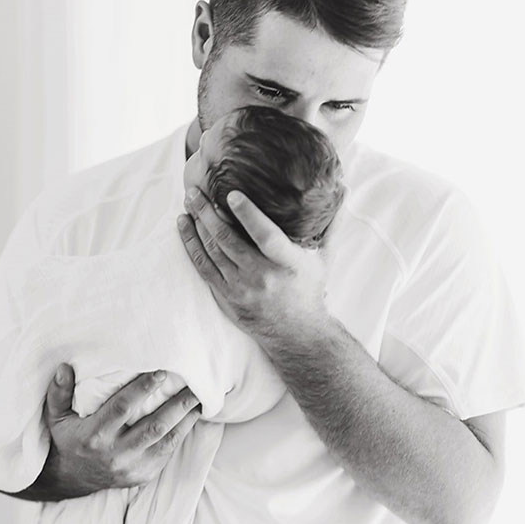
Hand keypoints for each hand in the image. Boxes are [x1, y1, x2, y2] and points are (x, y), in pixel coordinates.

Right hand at [42, 364, 200, 494]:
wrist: (71, 479)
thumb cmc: (67, 439)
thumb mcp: (55, 416)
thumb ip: (59, 392)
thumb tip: (65, 368)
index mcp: (94, 435)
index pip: (122, 408)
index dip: (142, 389)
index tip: (161, 372)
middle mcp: (115, 454)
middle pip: (153, 426)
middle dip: (176, 405)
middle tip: (193, 386)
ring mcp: (131, 467)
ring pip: (166, 441)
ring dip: (185, 420)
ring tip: (198, 400)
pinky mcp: (143, 475)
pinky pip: (166, 454)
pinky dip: (180, 434)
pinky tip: (189, 419)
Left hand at [178, 187, 329, 348]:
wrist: (297, 334)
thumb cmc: (309, 289)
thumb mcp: (324, 259)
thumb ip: (329, 226)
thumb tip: (340, 191)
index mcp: (289, 263)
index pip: (266, 236)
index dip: (248, 215)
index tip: (231, 195)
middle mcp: (263, 276)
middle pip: (228, 240)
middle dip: (207, 213)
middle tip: (195, 190)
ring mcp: (241, 287)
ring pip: (211, 251)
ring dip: (196, 224)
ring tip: (188, 201)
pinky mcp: (226, 296)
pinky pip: (202, 266)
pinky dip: (190, 243)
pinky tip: (183, 225)